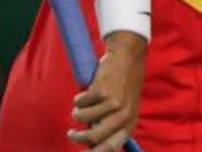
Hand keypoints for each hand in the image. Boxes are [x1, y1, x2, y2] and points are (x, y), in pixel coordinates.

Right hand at [68, 32, 145, 150]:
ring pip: (82, 119)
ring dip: (77, 112)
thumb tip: (91, 147)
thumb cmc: (123, 86)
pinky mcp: (102, 91)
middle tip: (72, 133)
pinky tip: (88, 91)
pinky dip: (79, 99)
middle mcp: (124, 115)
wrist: (128, 57)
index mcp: (130, 122)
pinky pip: (79, 103)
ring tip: (82, 105)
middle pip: (94, 138)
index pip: (112, 147)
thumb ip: (111, 126)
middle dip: (77, 138)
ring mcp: (114, 103)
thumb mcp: (124, 108)